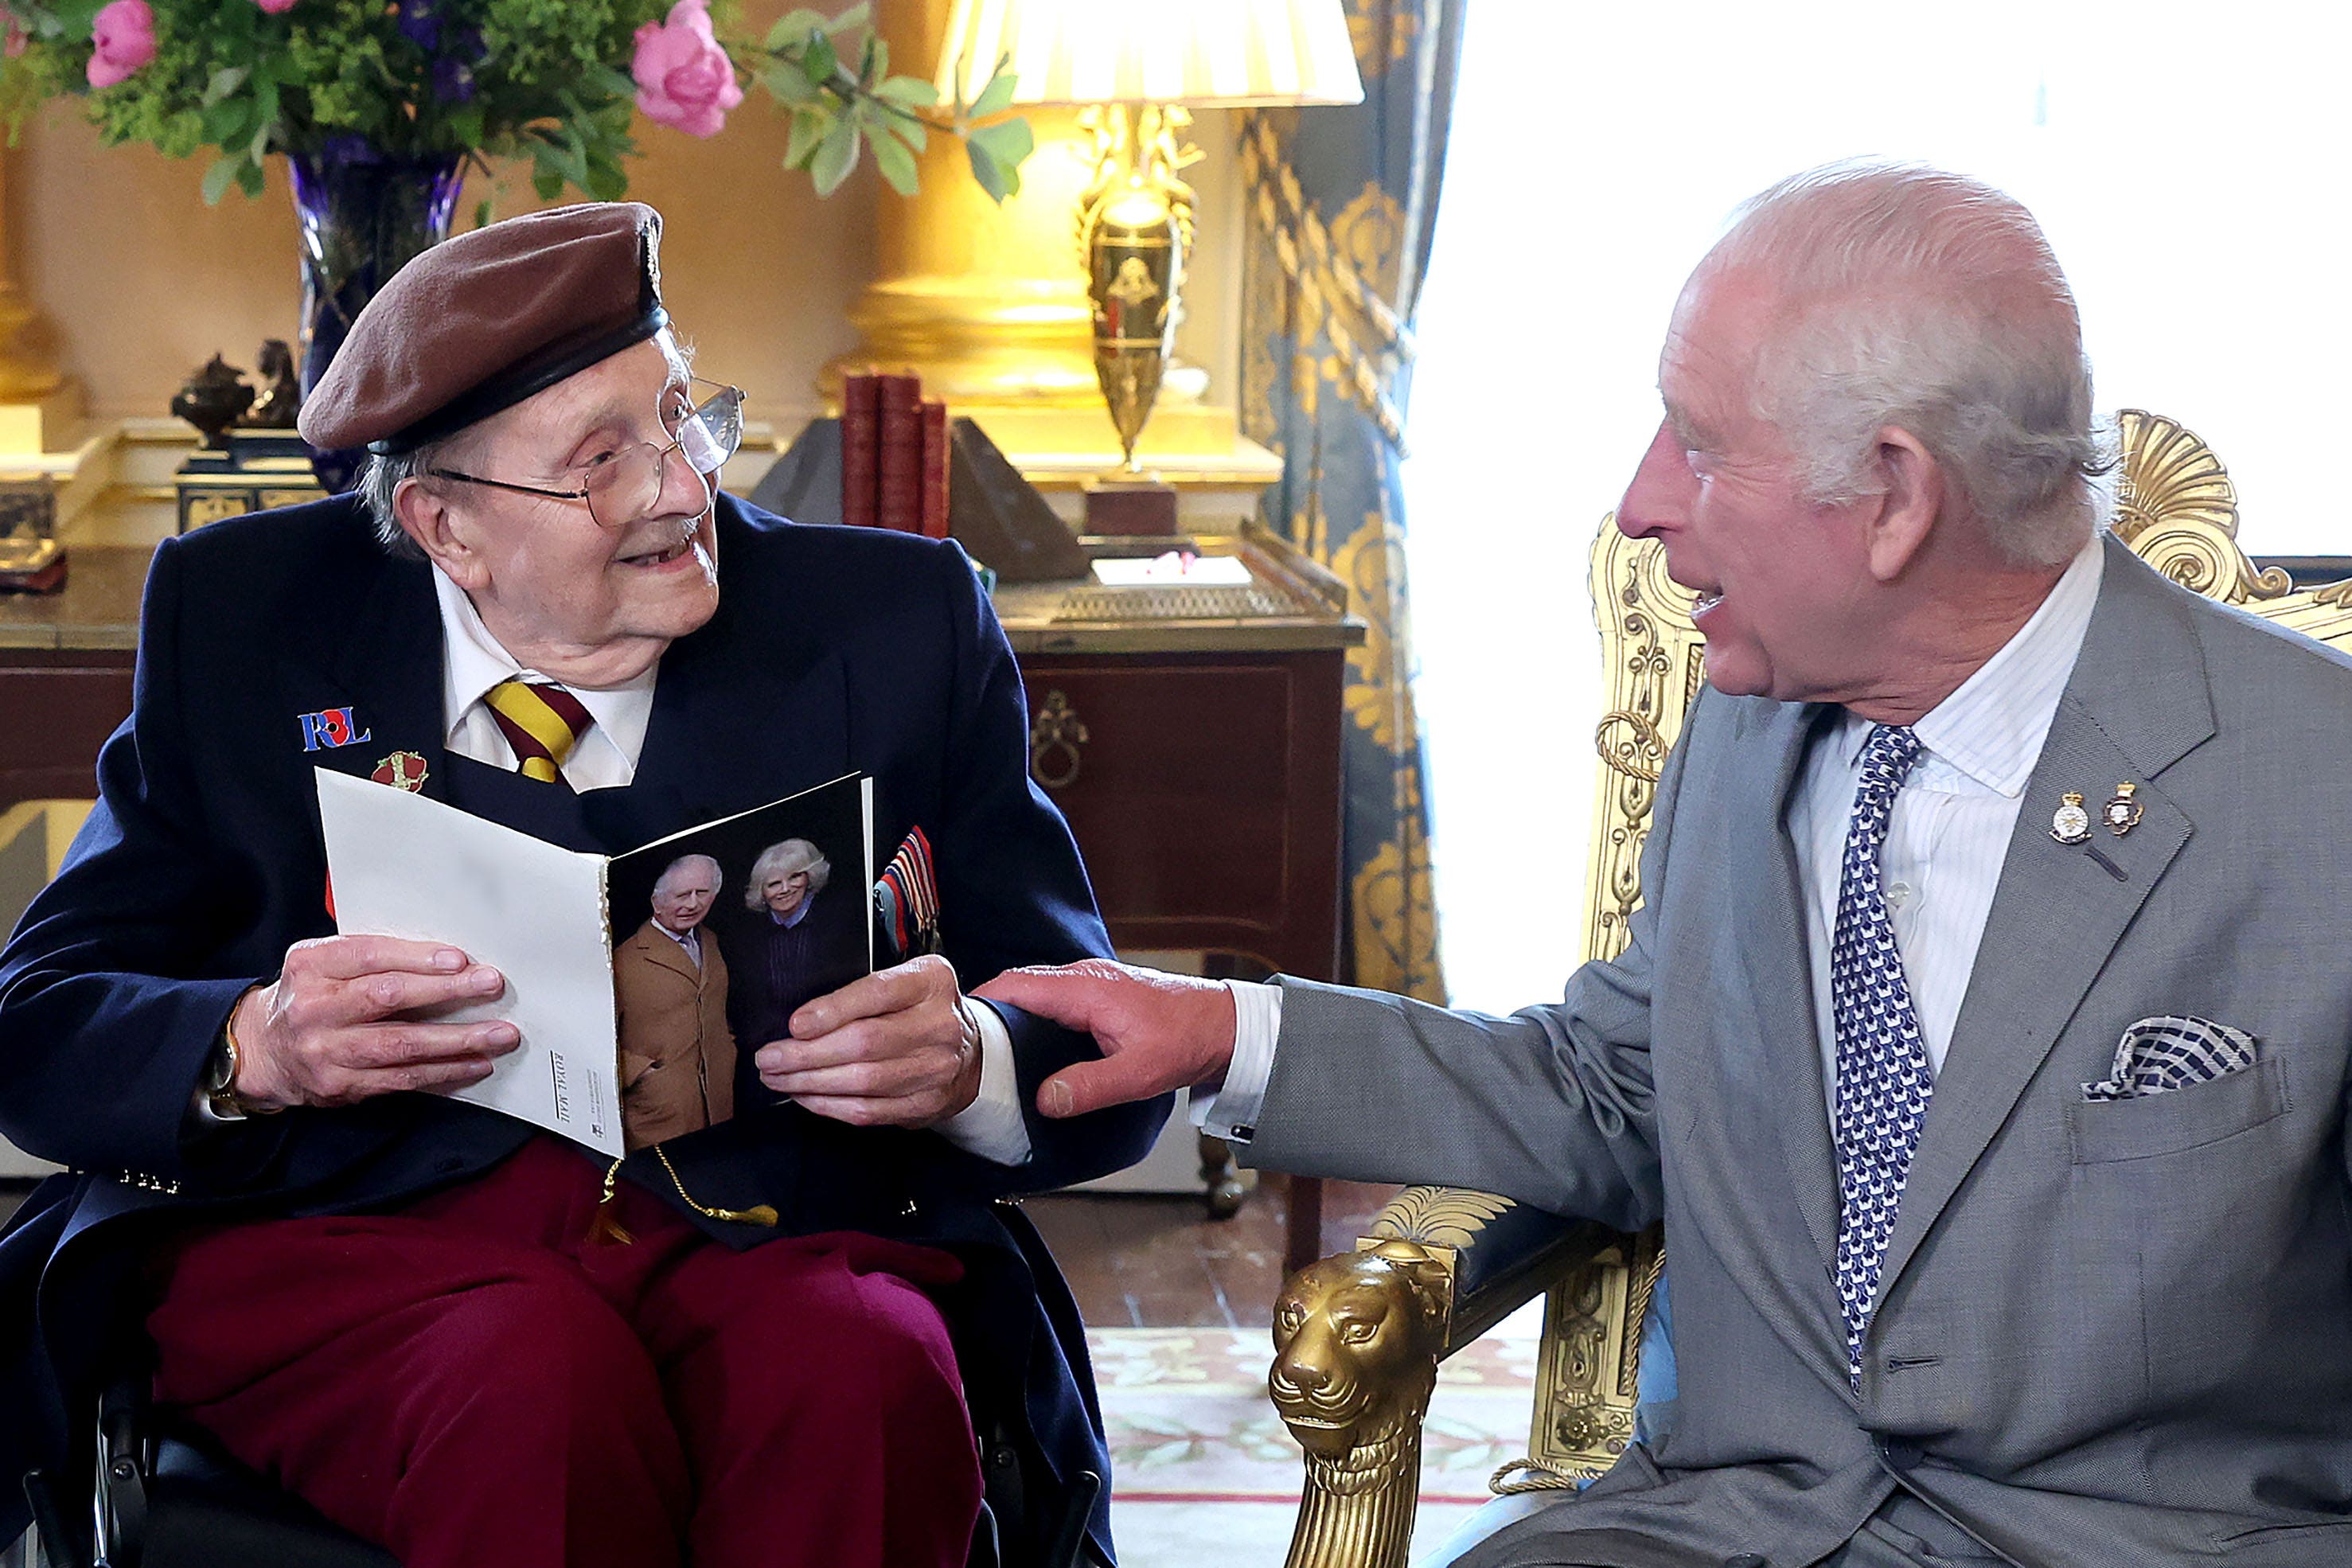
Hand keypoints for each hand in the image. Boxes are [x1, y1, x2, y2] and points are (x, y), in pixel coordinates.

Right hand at [232, 936, 519, 1109]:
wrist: (265, 1050)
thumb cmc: (310, 996)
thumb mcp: (324, 962)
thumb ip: (372, 955)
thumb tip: (447, 959)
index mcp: (311, 965)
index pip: (370, 955)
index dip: (418, 958)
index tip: (460, 960)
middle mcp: (314, 1008)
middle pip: (389, 997)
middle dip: (447, 991)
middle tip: (490, 986)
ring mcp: (326, 1051)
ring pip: (402, 1045)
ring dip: (458, 1040)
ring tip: (498, 1034)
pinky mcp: (339, 1086)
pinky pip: (401, 1079)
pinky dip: (443, 1072)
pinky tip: (474, 1064)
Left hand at [757, 954, 982, 1128]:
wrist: (967, 1052)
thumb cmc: (919, 1010)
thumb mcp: (903, 981)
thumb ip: (860, 992)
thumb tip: (798, 1020)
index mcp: (931, 982)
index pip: (877, 993)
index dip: (832, 1010)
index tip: (794, 1025)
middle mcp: (940, 1025)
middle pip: (865, 1043)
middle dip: (806, 1054)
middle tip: (768, 1058)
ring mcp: (936, 1069)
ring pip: (862, 1082)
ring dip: (809, 1083)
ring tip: (776, 1077)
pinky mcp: (926, 1105)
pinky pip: (867, 1111)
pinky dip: (827, 1105)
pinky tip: (804, 1096)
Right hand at [974, 958, 1233, 1119]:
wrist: (1224, 1026)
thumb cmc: (1187, 1041)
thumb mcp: (1138, 1074)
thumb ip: (1089, 1087)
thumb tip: (1044, 1100)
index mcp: (1085, 989)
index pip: (1015, 985)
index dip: (980, 1003)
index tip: (955, 1027)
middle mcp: (1083, 977)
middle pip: (1018, 986)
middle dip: (988, 1011)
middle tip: (964, 1046)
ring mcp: (1091, 983)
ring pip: (1035, 991)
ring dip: (1010, 1014)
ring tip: (987, 1050)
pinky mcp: (1099, 994)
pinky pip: (1052, 998)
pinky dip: (1032, 1016)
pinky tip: (1028, 1046)